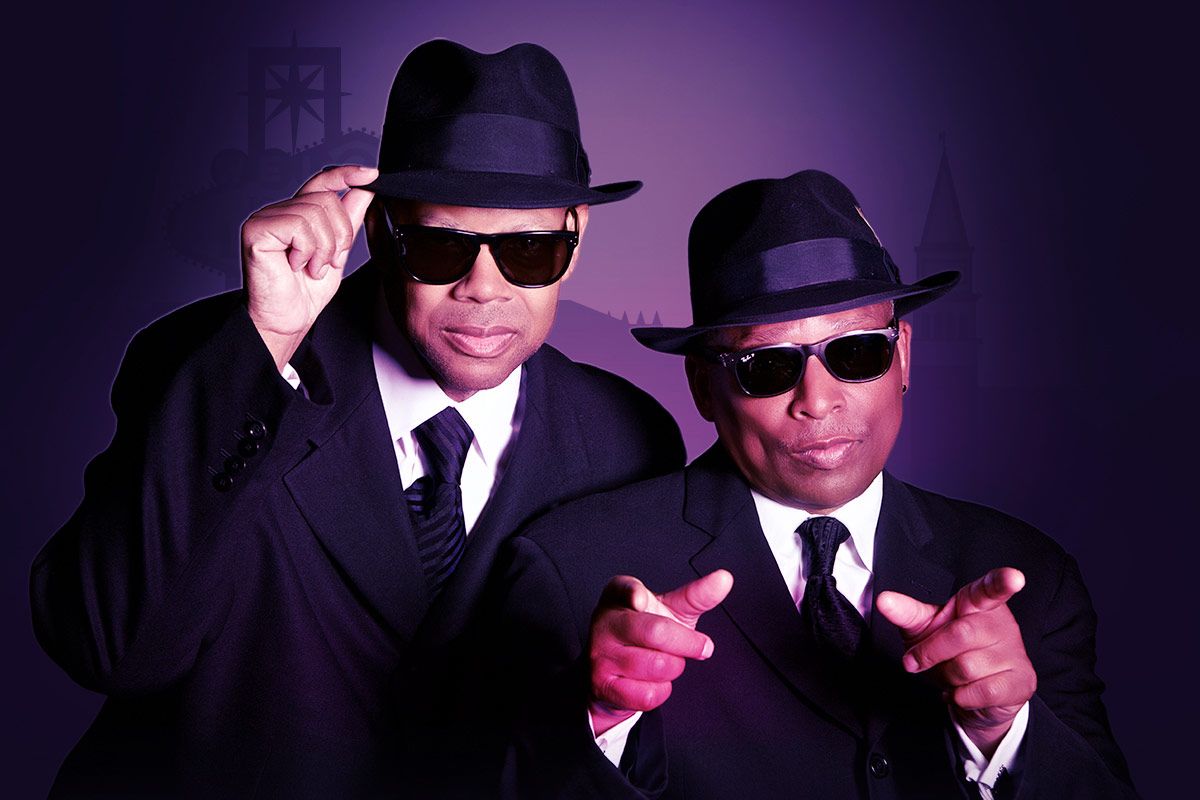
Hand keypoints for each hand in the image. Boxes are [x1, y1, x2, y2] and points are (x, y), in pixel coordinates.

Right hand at [241, 165, 376, 368]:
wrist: (287, 320)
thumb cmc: (305, 292)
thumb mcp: (337, 252)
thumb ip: (348, 221)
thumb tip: (363, 190)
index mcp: (298, 214)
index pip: (322, 182)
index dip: (346, 174)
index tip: (371, 174)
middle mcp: (279, 211)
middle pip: (326, 199)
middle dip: (339, 235)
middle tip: (327, 262)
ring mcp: (265, 218)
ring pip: (314, 213)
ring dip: (323, 248)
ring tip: (311, 267)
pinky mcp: (256, 230)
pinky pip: (298, 225)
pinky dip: (306, 250)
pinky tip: (296, 266)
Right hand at [588, 570, 732, 734]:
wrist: (615, 668)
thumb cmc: (646, 630)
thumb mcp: (670, 609)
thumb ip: (697, 595)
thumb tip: (725, 579)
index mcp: (619, 594)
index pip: (625, 589)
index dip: (632, 594)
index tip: (639, 599)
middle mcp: (604, 620)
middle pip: (656, 632)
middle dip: (688, 643)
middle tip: (703, 647)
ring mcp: (600, 653)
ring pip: (658, 666)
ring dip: (674, 668)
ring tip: (665, 660)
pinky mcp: (602, 685)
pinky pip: (648, 694)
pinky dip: (661, 690)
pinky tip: (652, 680)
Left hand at [876, 567, 1035, 756]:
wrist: (972, 695)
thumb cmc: (947, 652)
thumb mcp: (923, 628)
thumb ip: (906, 612)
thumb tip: (884, 600)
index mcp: (977, 603)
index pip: (990, 589)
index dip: (1002, 582)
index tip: (1013, 577)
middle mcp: (1001, 623)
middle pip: (961, 634)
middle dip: (930, 653)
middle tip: (919, 661)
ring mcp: (1014, 652)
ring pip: (968, 667)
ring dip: (946, 677)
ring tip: (950, 675)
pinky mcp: (1020, 681)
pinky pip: (981, 691)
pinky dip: (960, 696)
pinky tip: (964, 691)